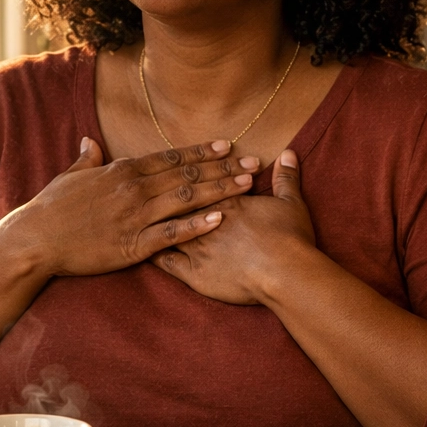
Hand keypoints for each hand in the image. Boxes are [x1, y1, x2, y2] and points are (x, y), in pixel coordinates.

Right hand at [16, 137, 259, 276]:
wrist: (34, 241)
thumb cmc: (51, 209)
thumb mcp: (71, 177)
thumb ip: (88, 159)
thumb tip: (91, 141)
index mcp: (123, 170)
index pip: (171, 157)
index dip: (201, 151)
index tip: (227, 145)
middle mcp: (135, 189)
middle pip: (188, 175)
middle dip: (223, 168)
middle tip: (253, 163)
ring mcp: (136, 216)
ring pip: (186, 199)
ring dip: (219, 191)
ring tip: (247, 185)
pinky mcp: (134, 244)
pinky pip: (172, 233)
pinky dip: (197, 225)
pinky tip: (220, 219)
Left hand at [151, 149, 315, 304]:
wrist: (286, 272)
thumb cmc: (290, 238)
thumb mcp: (291, 202)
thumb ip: (286, 177)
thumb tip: (288, 153)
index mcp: (226, 201)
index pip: (199, 183)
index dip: (189, 175)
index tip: (175, 170)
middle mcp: (204, 220)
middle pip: (176, 202)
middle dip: (161, 194)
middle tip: (144, 187)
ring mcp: (196, 246)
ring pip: (164, 228)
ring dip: (149, 221)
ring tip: (135, 214)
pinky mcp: (194, 273)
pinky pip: (164, 262)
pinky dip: (150, 254)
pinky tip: (139, 249)